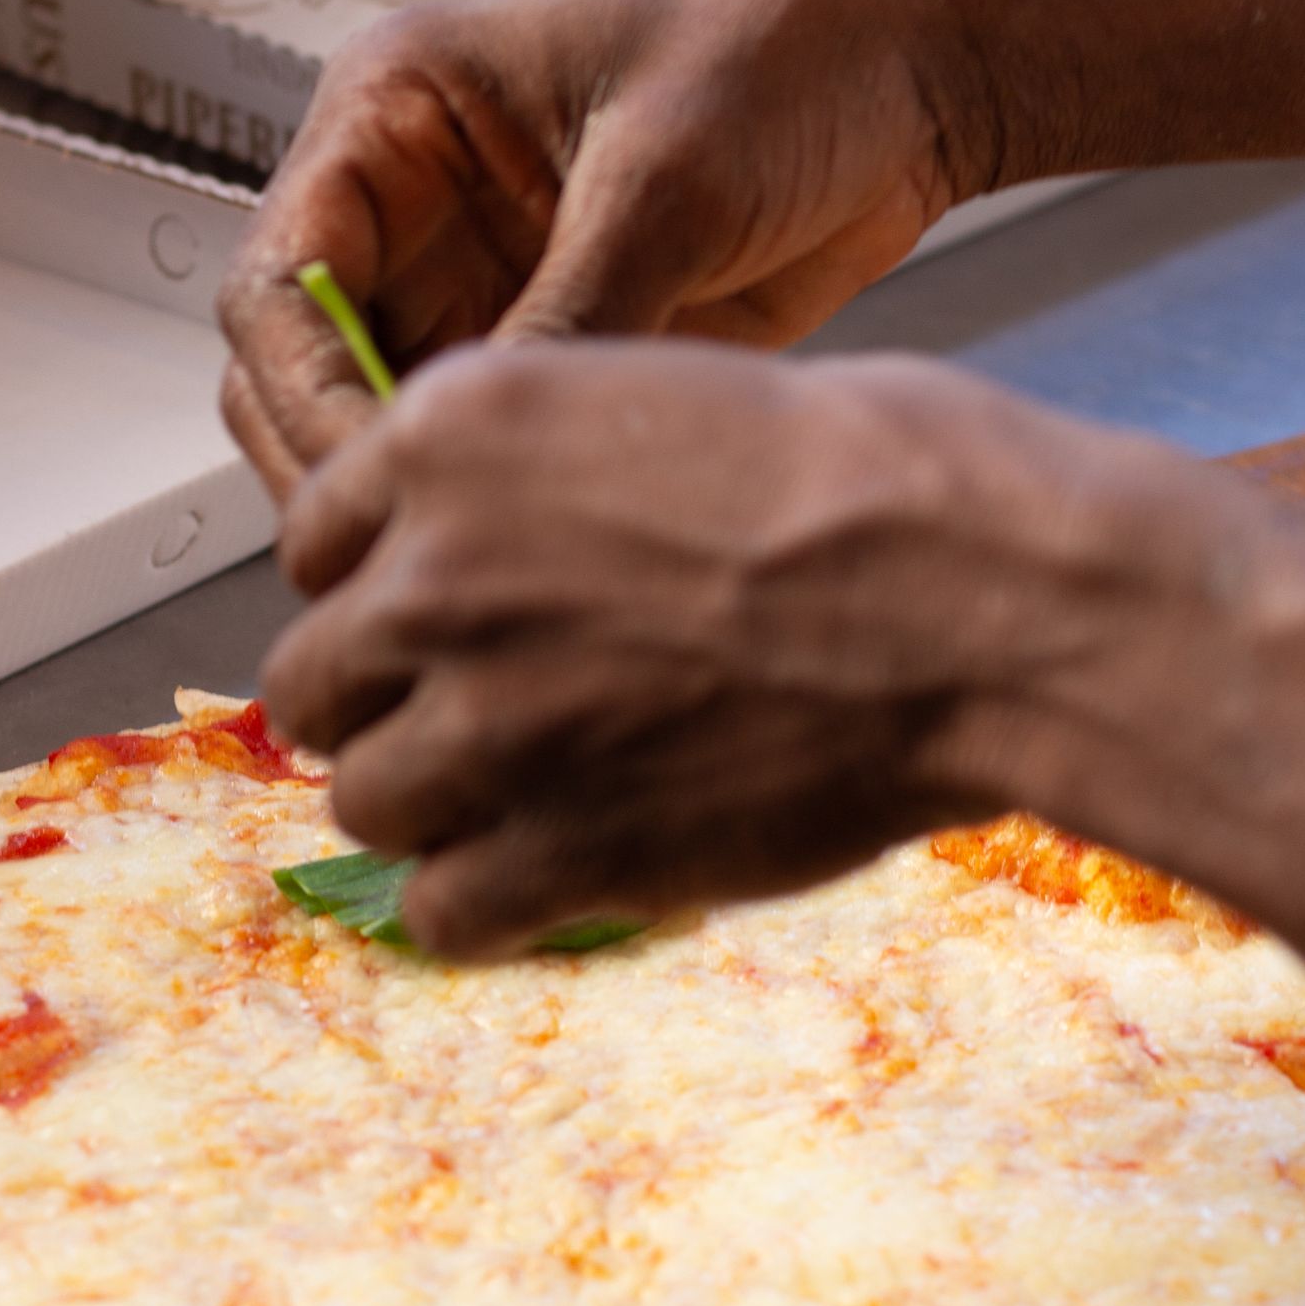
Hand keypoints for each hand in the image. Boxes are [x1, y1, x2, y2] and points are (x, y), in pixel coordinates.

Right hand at [218, 0, 988, 501]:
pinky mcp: (548, 350)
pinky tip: (546, 552)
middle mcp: (413, 206)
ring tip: (485, 568)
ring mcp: (477, 285)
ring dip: (415, 499)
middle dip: (344, 467)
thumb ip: (568, 315)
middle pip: (300, 375)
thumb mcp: (665, 181)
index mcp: (394, 115)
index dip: (304, 395)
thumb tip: (492, 450)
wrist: (914, 74)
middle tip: (418, 557)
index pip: (279, 283)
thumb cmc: (788, 51)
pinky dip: (494, 505)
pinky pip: (483, 451)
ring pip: (382, 431)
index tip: (375, 479)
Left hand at [257, 337, 1245, 955]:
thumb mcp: (669, 395)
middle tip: (472, 721)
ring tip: (522, 804)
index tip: (429, 622)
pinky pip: (440, 910)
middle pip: (314, 679)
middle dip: (386, 705)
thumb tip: (494, 541)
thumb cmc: (884, 480)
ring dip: (432, 811)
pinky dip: (482, 908)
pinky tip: (546, 880)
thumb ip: (541, 473)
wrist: (990, 601)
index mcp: (453, 432)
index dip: (376, 589)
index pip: (315, 540)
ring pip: (363, 801)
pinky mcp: (555, 844)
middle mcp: (435, 572)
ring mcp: (485, 718)